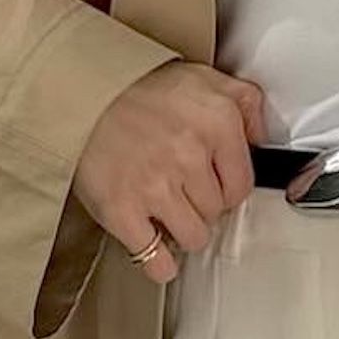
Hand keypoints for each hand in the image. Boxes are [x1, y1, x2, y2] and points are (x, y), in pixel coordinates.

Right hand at [73, 61, 264, 283]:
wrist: (77, 94)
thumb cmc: (136, 86)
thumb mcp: (201, 77)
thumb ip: (244, 103)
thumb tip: (260, 137)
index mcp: (216, 123)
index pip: (242, 186)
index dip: (225, 188)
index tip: (210, 185)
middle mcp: (191, 155)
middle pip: (217, 213)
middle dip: (201, 205)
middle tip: (179, 190)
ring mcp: (156, 187)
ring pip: (194, 237)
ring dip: (181, 230)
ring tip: (165, 212)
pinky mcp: (122, 211)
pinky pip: (156, 260)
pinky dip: (158, 262)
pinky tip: (154, 246)